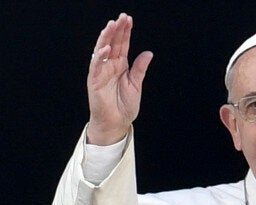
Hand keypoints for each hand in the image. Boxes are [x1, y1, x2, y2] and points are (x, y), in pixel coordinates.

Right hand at [86, 13, 152, 144]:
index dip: (125, 32)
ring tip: (112, 25)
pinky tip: (106, 47)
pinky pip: (96, 66)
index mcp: (120, 65)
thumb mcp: (136, 85)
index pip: (122, 44)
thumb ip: (140, 69)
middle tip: (122, 17)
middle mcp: (109, 66)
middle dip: (116, 30)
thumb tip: (148, 53)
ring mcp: (100, 72)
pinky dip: (100, 56)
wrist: (116, 123)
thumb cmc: (124, 106)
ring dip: (106, 38)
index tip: (129, 19)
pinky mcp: (94, 81)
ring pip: (101, 50)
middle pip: (112, 43)